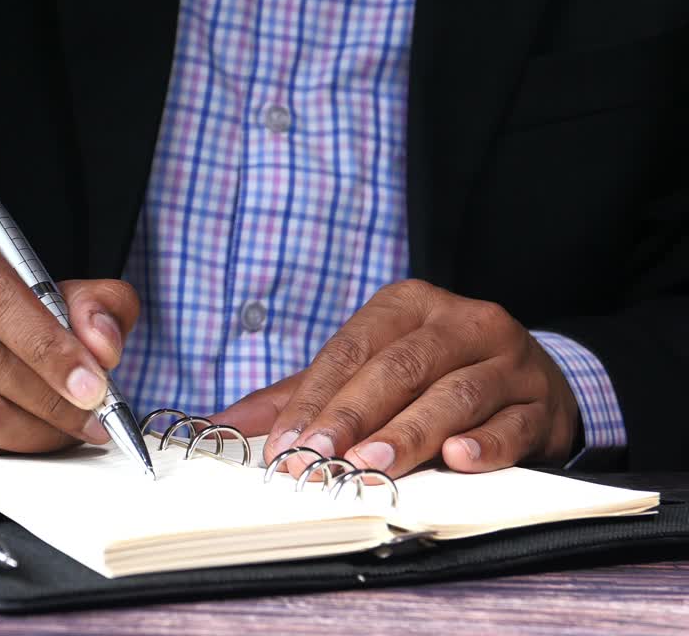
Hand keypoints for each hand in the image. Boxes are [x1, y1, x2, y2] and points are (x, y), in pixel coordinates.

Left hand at [214, 279, 580, 477]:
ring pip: (455, 394)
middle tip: (319, 457)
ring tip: (372, 464)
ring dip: (409, 433)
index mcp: (410, 304)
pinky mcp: (541, 405)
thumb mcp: (367, 372)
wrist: (534, 380)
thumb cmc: (434, 375)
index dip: (315, 398)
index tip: (285, 444)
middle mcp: (463, 322)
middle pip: (401, 367)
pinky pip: (512, 425)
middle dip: (353, 416)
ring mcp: (509, 361)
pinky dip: (485, 444)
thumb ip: (301, 395)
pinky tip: (457, 460)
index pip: (353, 348)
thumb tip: (227, 425)